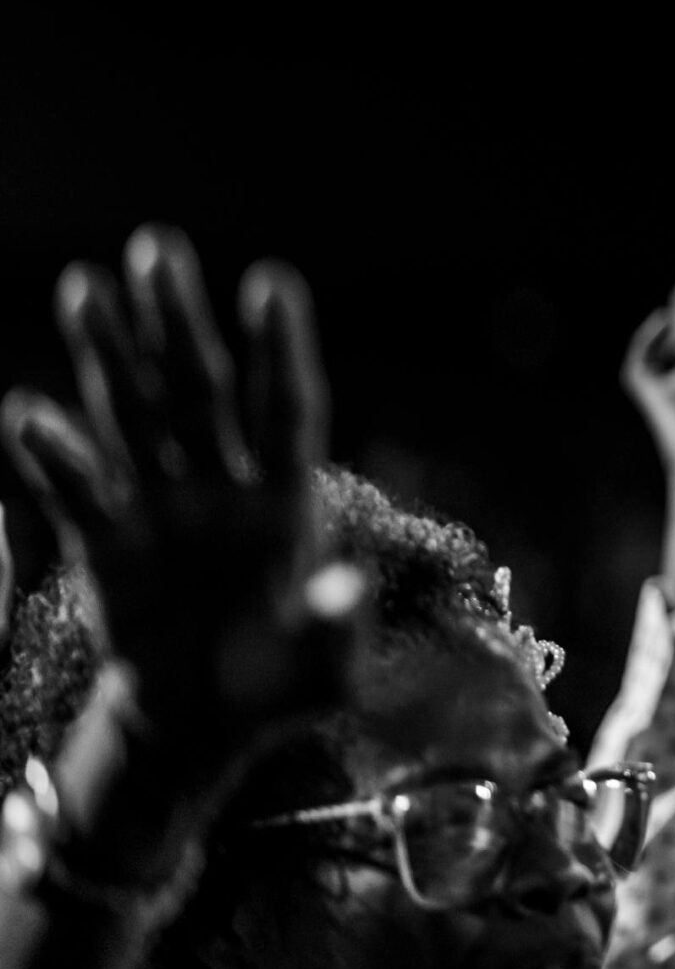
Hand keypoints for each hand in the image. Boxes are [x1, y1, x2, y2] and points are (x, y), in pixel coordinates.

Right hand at [0, 226, 363, 791]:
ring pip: (134, 415)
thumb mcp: (323, 668)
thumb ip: (334, 625)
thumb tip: (349, 584)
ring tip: (86, 285)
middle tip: (155, 243)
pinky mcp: (105, 544)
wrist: (206, 725)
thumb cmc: (281, 686)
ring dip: (109, 354)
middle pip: (200, 389)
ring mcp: (162, 508)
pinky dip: (53, 457)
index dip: (278, 348)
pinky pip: (79, 494)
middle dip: (178, 320)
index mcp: (289, 500)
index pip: (286, 408)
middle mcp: (223, 487)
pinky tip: (26, 412)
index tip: (271, 280)